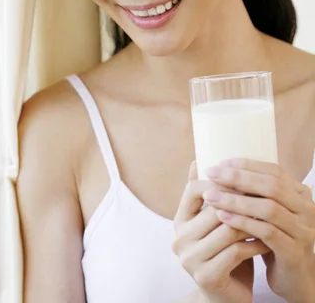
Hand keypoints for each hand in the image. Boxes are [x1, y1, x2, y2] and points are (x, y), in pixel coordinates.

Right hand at [173, 162, 268, 302]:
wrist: (227, 297)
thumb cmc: (223, 253)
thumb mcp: (212, 223)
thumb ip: (205, 196)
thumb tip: (197, 161)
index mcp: (178, 221)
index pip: (194, 190)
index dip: (220, 182)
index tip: (243, 181)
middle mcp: (179, 239)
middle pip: (215, 208)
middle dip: (243, 201)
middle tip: (266, 195)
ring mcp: (190, 259)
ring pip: (228, 229)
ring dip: (252, 222)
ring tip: (270, 216)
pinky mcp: (207, 276)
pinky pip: (236, 252)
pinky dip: (255, 244)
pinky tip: (268, 240)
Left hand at [203, 159, 314, 302]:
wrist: (293, 277)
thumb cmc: (274, 238)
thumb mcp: (267, 210)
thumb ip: (253, 191)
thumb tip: (218, 167)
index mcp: (300, 194)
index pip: (274, 171)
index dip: (247, 165)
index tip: (219, 163)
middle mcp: (306, 209)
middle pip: (271, 186)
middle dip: (238, 178)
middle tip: (211, 175)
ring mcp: (303, 230)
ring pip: (268, 208)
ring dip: (236, 200)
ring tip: (211, 197)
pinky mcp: (294, 251)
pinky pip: (267, 232)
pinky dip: (243, 222)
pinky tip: (223, 217)